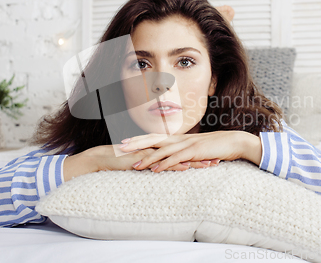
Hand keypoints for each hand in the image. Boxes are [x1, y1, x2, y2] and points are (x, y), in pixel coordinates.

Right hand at [63, 144, 218, 180]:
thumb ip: (152, 165)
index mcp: (158, 150)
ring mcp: (151, 152)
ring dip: (195, 160)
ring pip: (177, 156)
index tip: (211, 157)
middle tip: (219, 158)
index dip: (196, 154)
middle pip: (184, 152)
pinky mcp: (144, 158)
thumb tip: (162, 171)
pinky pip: (162, 162)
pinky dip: (176, 164)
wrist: (101, 158)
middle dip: (202, 155)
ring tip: (211, 164)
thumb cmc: (119, 162)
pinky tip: (187, 166)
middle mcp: (157, 149)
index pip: (181, 152)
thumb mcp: (140, 164)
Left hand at [118, 130, 261, 172]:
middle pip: (153, 140)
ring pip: (162, 151)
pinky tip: (155, 170)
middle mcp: (180, 139)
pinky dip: (164, 164)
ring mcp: (186, 144)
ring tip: (133, 164)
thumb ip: (184, 152)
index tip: (125, 142)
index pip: (155, 137)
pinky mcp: (194, 152)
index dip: (139, 139)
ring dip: (147, 158)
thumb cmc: (215, 146)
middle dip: (136, 144)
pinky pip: (176, 159)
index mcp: (179, 138)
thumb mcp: (196, 149)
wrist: (233, 142)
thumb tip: (174, 158)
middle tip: (119, 147)